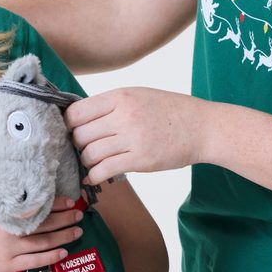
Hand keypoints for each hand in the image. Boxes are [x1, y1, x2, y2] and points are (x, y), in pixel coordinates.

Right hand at [0, 199, 83, 271]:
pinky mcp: (7, 266)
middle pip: (46, 224)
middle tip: (80, 214)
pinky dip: (51, 257)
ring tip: (78, 232)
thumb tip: (26, 192)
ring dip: (64, 237)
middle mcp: (10, 230)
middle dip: (66, 219)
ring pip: (44, 243)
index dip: (58, 203)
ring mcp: (10, 249)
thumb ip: (5, 201)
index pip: (39, 206)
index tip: (71, 201)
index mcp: (6, 212)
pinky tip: (63, 253)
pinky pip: (35, 262)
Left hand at [65, 87, 204, 184]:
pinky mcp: (140, 160)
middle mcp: (123, 115)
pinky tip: (95, 177)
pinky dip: (94, 176)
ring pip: (89, 153)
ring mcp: (132, 138)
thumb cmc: (170, 110)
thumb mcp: (139, 95)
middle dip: (77, 144)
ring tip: (93, 162)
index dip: (68, 124)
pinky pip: (104, 170)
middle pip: (79, 134)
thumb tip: (80, 118)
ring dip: (87, 161)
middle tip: (84, 148)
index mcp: (121, 96)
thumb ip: (112, 104)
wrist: (203, 127)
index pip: (76, 111)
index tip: (72, 131)